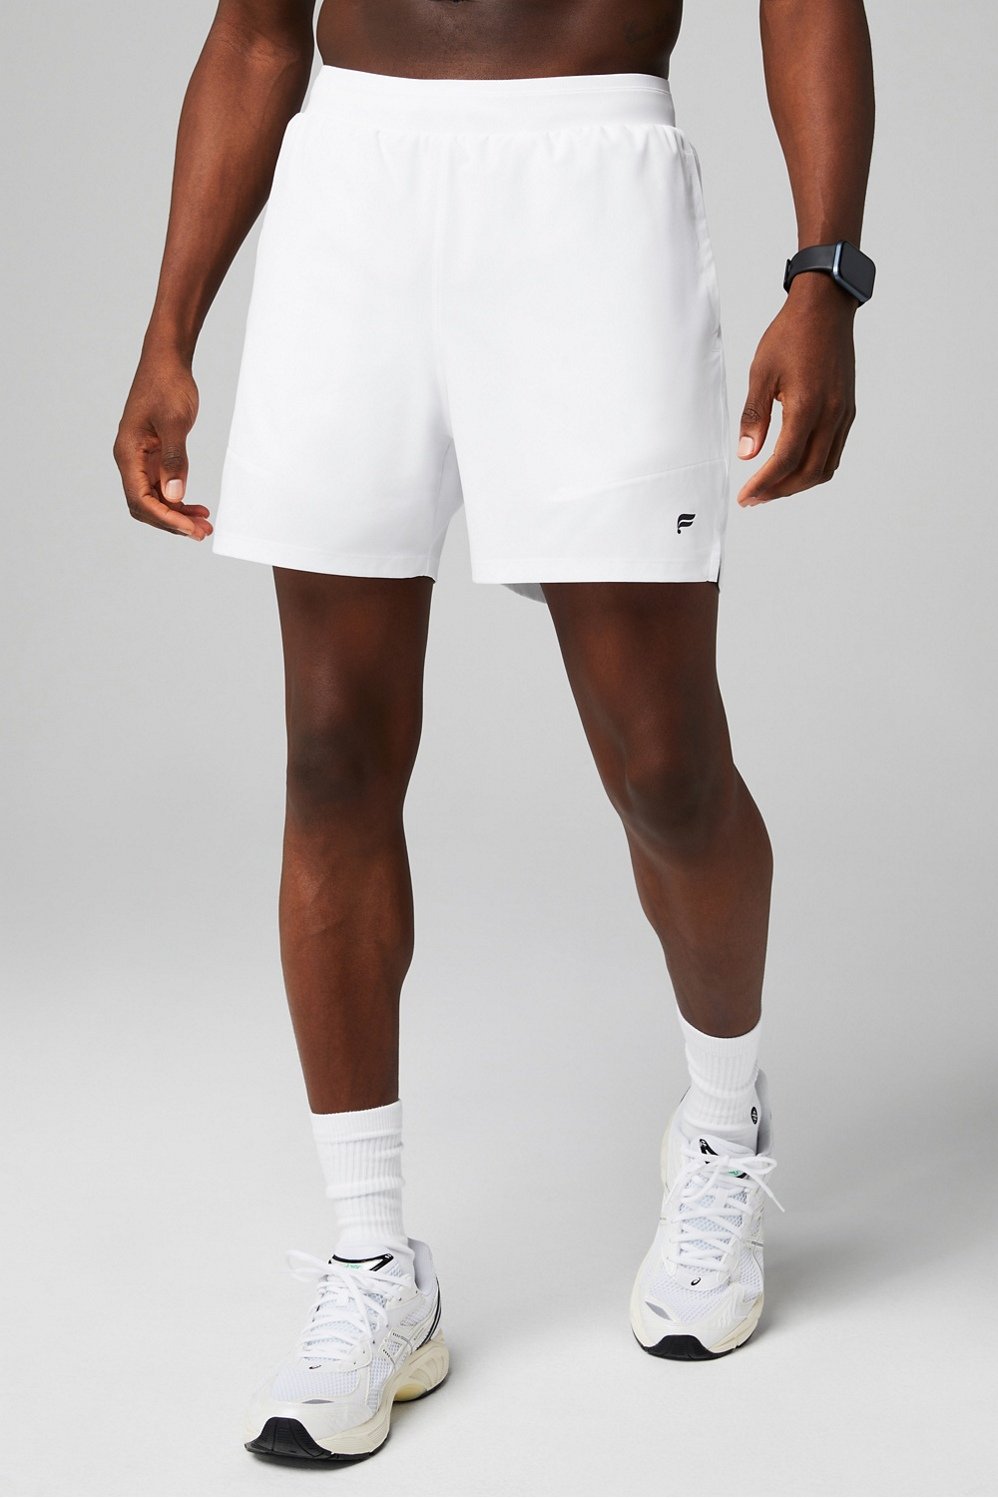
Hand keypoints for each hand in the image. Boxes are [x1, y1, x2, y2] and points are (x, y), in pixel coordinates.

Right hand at [113, 348, 211, 539]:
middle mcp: (130, 460)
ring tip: (205, 525)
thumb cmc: (168, 385)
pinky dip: (179, 500)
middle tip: (203, 533)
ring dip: (178, 515)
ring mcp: (141, 459)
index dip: (166, 519)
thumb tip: (174, 496)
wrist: (167, 362)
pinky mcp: (153, 456)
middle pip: (145, 506)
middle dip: (173, 523)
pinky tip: (198, 507)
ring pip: (155, 499)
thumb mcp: (175, 422)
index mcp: (128, 453)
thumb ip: (174, 459)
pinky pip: (163, 487)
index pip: (141, 500)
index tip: (191, 529)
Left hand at [736, 275, 856, 506]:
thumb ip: (755, 417)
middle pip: (807, 473)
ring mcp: (843, 414)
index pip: (784, 461)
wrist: (825, 310)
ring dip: (798, 483)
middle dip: (779, 491)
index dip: (763, 484)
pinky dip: (813, 467)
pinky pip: (834, 452)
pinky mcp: (848, 411)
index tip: (745, 497)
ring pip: (824, 467)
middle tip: (754, 498)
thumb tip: (747, 454)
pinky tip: (793, 466)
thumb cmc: (791, 335)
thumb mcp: (761, 373)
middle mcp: (831, 415)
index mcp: (807, 406)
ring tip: (771, 487)